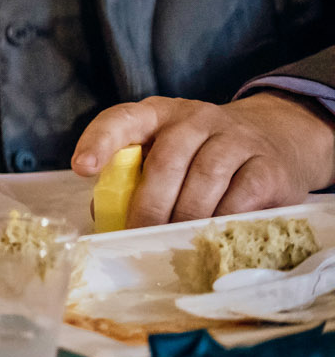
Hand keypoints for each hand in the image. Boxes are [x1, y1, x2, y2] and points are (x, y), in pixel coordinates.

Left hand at [72, 93, 334, 226]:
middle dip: (148, 206)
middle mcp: (195, 118)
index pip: (122, 119)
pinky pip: (241, 195)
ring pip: (204, 179)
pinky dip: (222, 220)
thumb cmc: (200, 156)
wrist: (274, 138)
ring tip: (174, 242)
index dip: (100, 142)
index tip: (83, 168)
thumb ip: (132, 180)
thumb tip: (106, 220)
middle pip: (165, 161)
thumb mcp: (164, 155)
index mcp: (157, 114)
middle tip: (139, 236)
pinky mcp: (267, 164)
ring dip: (186, 217)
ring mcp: (235, 137)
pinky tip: (212, 236)